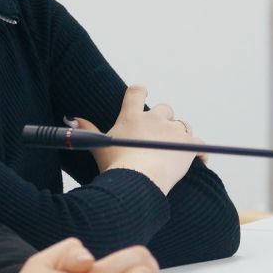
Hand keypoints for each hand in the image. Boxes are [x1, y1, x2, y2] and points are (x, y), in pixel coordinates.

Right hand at [75, 86, 200, 194]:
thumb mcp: (98, 147)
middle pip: (164, 109)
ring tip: (174, 150)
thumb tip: (72, 118)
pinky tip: (200, 160)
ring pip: (182, 125)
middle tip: (157, 136)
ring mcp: (173, 131)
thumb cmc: (116, 166)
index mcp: (131, 117)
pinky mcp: (189, 145)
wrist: (139, 181)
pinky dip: (200, 152)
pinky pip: (200, 145)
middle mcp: (154, 119)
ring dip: (180, 135)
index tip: (142, 94)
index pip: (136, 92)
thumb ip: (87, 130)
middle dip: (163, 120)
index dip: (140, 92)